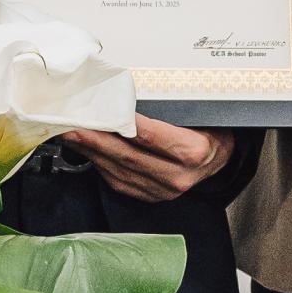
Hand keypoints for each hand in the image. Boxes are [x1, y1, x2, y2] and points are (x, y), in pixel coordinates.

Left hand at [62, 117, 230, 203]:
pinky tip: (88, 152)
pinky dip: (100, 165)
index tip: (99, 114)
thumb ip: (166, 110)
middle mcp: (177, 175)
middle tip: (71, 125)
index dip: (121, 125)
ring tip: (72, 136)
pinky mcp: (151, 196)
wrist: (220, 159)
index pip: (150, 136)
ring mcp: (163, 190)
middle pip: (128, 155)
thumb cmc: (207, 131)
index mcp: (192, 151)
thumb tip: (126, 96)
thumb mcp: (197, 114)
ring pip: (119, 170)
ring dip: (92, 153)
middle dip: (95, 139)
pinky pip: (119, 181)